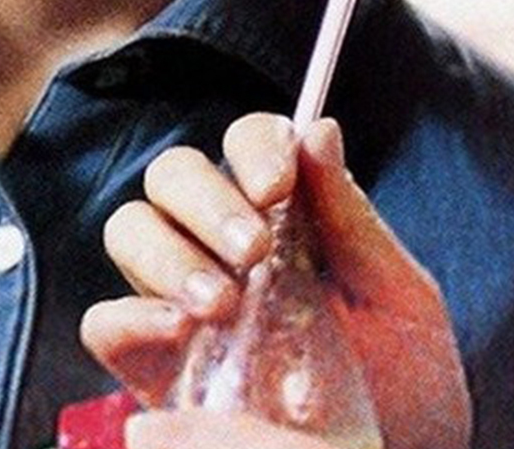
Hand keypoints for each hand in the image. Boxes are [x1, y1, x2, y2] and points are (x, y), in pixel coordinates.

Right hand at [82, 114, 472, 448]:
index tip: (277, 183)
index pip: (248, 142)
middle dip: (207, 200)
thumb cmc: (408, 385)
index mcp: (290, 215)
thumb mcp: (399, 297)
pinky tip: (180, 327)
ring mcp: (185, 303)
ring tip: (222, 302)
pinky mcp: (153, 367)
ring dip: (168, 252)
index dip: (254, 146)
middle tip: (251, 250)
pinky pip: (105, 320)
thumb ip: (351, 218)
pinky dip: (130, 312)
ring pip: (131, 229)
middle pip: (174, 174)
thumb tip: (319, 129)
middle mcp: (226, 247)